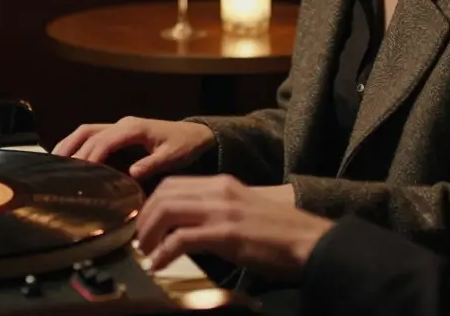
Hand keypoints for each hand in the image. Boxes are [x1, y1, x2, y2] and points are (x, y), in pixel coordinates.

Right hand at [51, 116, 215, 179]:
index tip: (79, 172)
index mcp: (133, 128)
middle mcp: (122, 124)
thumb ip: (152, 164)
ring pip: (86, 131)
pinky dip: (77, 144)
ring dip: (69, 144)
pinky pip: (92, 135)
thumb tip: (132, 173)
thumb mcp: (173, 157)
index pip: (104, 140)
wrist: (194, 135)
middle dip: (71, 149)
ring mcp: (119, 126)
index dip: (90, 156)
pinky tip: (67, 158)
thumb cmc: (184, 145)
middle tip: (56, 169)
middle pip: (88, 132)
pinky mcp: (118, 133)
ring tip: (53, 163)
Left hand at [134, 174, 334, 278]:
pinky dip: (164, 252)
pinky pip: (182, 238)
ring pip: (167, 210)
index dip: (151, 203)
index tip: (144, 224)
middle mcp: (219, 191)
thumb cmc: (279, 234)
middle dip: (144, 219)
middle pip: (164, 194)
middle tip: (140, 241)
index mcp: (222, 185)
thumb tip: (184, 228)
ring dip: (149, 234)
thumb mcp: (242, 212)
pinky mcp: (227, 233)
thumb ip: (215, 212)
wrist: (309, 241)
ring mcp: (223, 211)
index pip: (172, 184)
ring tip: (146, 253)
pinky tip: (160, 265)